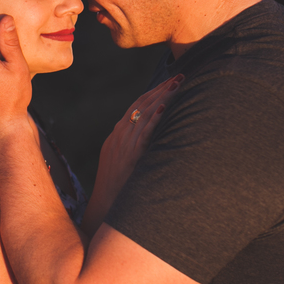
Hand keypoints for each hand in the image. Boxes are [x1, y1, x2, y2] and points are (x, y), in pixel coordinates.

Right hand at [83, 75, 182, 235]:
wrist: (104, 208)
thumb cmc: (117, 189)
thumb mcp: (121, 163)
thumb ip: (133, 148)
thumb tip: (150, 141)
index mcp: (117, 136)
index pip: (136, 106)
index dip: (153, 92)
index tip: (169, 81)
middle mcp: (119, 136)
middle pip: (141, 105)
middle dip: (161, 89)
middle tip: (180, 75)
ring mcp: (123, 145)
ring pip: (143, 114)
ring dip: (162, 97)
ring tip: (178, 84)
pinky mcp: (130, 156)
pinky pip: (143, 134)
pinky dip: (153, 119)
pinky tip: (164, 108)